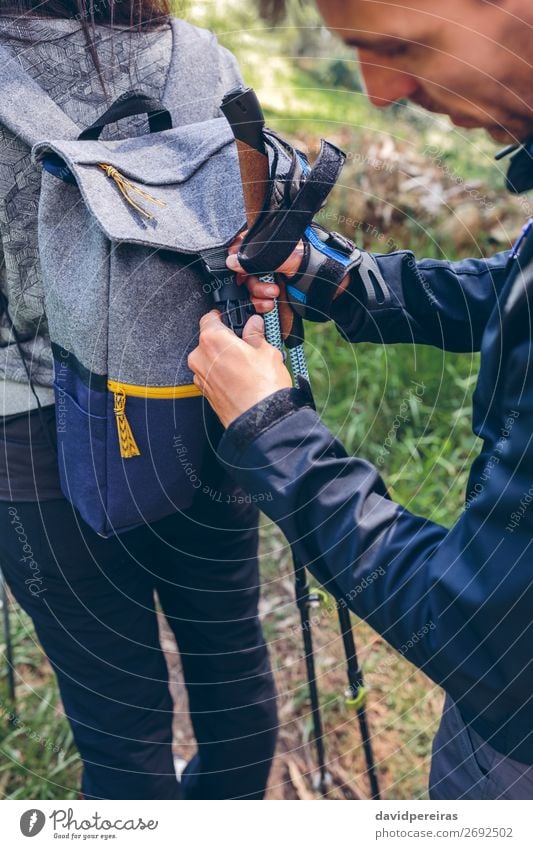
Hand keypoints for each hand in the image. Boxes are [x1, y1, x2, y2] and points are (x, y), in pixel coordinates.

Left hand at [188, 310, 292, 427]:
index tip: (233, 319)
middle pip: (209, 339)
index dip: (223, 316)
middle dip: (226, 340)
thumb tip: (254, 325)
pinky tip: (242, 378)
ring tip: (247, 364)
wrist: (260, 421)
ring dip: (224, 357)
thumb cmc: (263, 388)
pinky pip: (211, 374)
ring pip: (210, 358)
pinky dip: (223, 373)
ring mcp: (200, 376)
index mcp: (212, 340)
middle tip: (247, 344)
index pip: (209, 318)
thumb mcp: (266, 351)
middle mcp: (200, 357)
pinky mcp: (205, 392)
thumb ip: (256, 334)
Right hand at [226, 233, 304, 313]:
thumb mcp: (284, 258)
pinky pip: (256, 299)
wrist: (325, 286)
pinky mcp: (270, 292)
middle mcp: (265, 259)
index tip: (236, 267)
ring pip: (249, 287)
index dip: (237, 259)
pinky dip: (261, 304)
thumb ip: (256, 259)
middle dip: (254, 282)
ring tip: (273, 294)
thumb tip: (232, 261)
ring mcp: (267, 276)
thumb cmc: (311, 263)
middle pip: (243, 271)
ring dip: (258, 294)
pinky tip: (270, 304)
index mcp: (267, 244)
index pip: (241, 247)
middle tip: (268, 286)